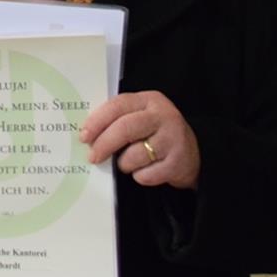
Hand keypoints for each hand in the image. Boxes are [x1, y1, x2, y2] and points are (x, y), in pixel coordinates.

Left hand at [80, 90, 199, 189]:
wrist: (193, 154)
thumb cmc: (155, 134)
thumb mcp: (141, 118)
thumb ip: (118, 120)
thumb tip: (86, 136)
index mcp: (149, 100)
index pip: (118, 105)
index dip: (97, 121)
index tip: (83, 136)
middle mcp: (164, 116)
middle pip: (125, 128)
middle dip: (104, 144)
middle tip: (93, 157)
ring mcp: (173, 139)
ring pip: (135, 155)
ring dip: (124, 164)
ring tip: (126, 163)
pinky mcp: (178, 162)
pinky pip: (147, 175)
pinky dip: (140, 176)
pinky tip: (144, 171)